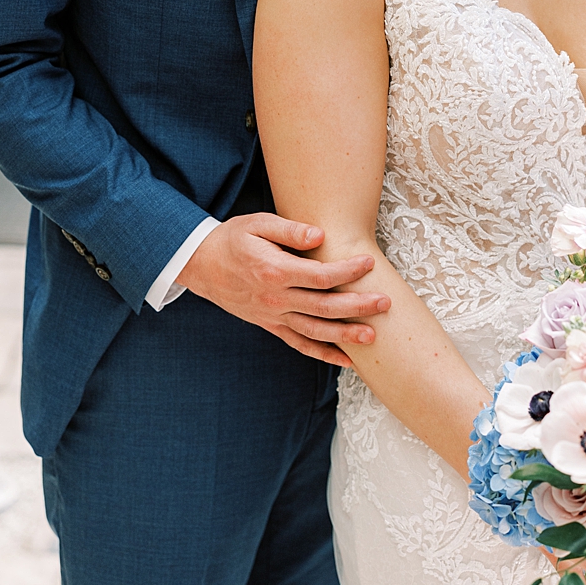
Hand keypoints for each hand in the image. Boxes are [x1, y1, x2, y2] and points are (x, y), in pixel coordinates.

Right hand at [175, 213, 389, 368]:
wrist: (201, 264)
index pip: (319, 276)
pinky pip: (299, 344)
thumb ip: (289, 230)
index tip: (368, 262)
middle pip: (323, 307)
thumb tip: (319, 235)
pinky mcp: (270, 325)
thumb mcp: (256, 224)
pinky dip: (323, 354)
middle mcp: (275, 298)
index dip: (347, 270)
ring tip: (373, 336)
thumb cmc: (232, 239)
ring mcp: (273, 316)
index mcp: (274, 270)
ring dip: (345, 335)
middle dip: (357, 306)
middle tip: (384, 302)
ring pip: (314, 331)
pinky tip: (346, 360)